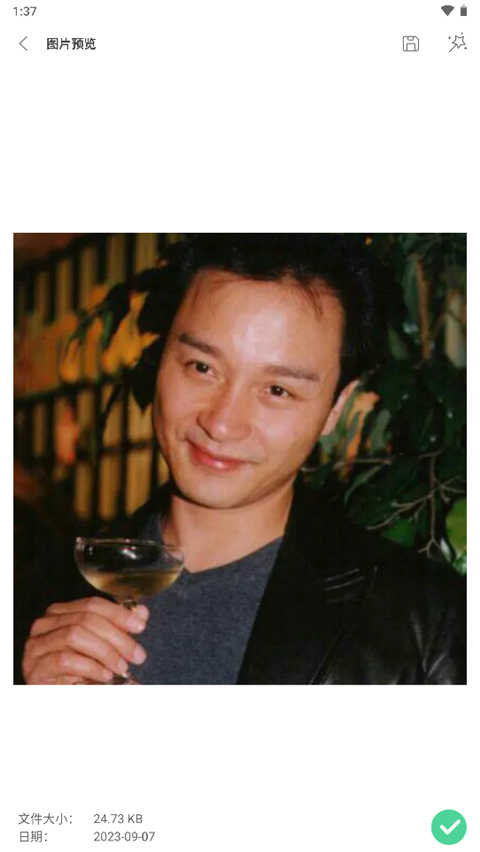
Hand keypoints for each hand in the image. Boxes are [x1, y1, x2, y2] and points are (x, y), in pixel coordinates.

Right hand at [22, 597, 148, 683]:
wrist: (56, 697)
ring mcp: (37, 646)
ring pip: (74, 635)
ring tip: (121, 667)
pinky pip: (65, 660)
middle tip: (137, 654)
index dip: (119, 613)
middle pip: (85, 619)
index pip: (92, 604)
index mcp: (60, 613)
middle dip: (117, 636)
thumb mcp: (101, 646)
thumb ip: (119, 628)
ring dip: (105, 652)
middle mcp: (44, 625)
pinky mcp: (36, 668)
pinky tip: (105, 675)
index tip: (140, 626)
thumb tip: (141, 612)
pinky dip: (91, 667)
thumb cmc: (78, 670)